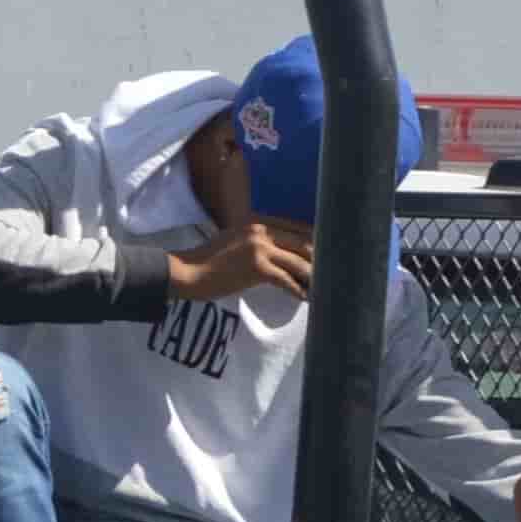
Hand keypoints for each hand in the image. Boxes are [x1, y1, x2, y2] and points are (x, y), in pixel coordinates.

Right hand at [167, 217, 314, 303]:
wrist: (187, 272)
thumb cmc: (208, 263)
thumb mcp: (234, 242)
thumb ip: (256, 243)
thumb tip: (281, 257)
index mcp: (257, 222)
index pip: (296, 228)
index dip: (314, 242)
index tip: (327, 255)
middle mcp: (261, 230)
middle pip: (303, 243)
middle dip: (320, 260)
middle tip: (333, 274)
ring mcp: (260, 247)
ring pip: (299, 262)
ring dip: (313, 277)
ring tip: (323, 288)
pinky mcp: (257, 267)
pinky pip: (287, 280)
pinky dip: (298, 290)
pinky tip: (305, 298)